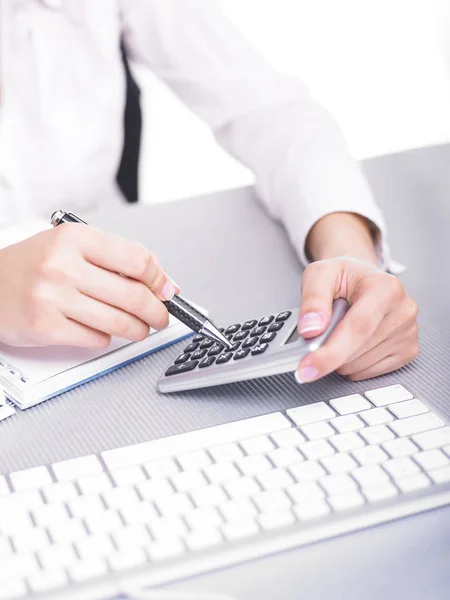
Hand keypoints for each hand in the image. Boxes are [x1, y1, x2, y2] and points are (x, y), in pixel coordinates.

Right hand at [0, 224, 176, 347]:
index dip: (160, 279)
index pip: (137, 260)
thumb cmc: (31, 265)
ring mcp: (53, 298)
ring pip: (119, 322)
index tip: (167, 290)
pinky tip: (101, 329)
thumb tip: (161, 282)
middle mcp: (64, 266)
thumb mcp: (71, 246)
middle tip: (161, 317)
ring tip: (140, 328)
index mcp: (75, 238)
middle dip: (157, 312)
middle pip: (134, 296)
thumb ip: (114, 259)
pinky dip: (106, 337)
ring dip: (138, 330)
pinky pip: (96, 338)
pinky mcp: (46, 327)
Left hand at [296, 257, 418, 381]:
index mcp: (385, 287)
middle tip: (314, 339)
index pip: (358, 328)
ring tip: (339, 331)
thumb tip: (311, 329)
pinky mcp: (407, 351)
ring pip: (359, 365)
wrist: (362, 279)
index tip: (307, 369)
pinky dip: (352, 365)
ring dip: (339, 358)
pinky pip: (369, 373)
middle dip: (328, 353)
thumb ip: (313, 298)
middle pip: (356, 350)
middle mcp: (403, 310)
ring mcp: (408, 333)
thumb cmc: (344, 277)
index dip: (330, 352)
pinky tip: (352, 344)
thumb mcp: (319, 273)